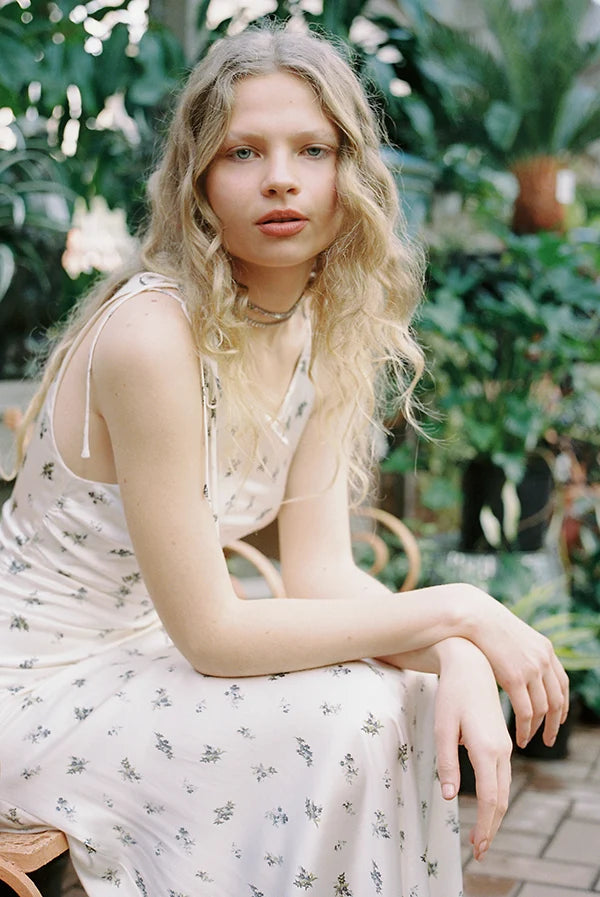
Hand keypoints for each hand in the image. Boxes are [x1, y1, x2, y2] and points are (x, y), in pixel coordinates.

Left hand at [435, 638, 512, 860]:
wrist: (471, 667)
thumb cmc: (452, 696)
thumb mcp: (442, 728)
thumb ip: (446, 763)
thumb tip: (450, 796)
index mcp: (486, 749)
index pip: (489, 799)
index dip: (484, 826)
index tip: (477, 848)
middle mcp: (501, 751)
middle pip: (501, 798)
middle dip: (492, 826)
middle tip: (480, 851)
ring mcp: (504, 745)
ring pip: (504, 788)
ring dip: (494, 813)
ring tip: (482, 835)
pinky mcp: (500, 741)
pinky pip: (502, 776)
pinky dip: (496, 796)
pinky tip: (487, 805)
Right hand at [468, 590, 568, 749]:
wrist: (476, 616)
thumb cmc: (487, 625)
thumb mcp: (514, 636)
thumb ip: (523, 652)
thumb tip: (520, 664)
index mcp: (546, 649)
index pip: (562, 684)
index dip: (562, 704)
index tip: (558, 718)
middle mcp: (544, 660)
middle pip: (557, 700)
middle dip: (554, 723)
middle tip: (548, 738)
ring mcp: (532, 669)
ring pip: (543, 709)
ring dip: (537, 729)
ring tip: (528, 740)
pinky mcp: (515, 677)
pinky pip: (525, 712)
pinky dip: (525, 728)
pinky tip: (519, 737)